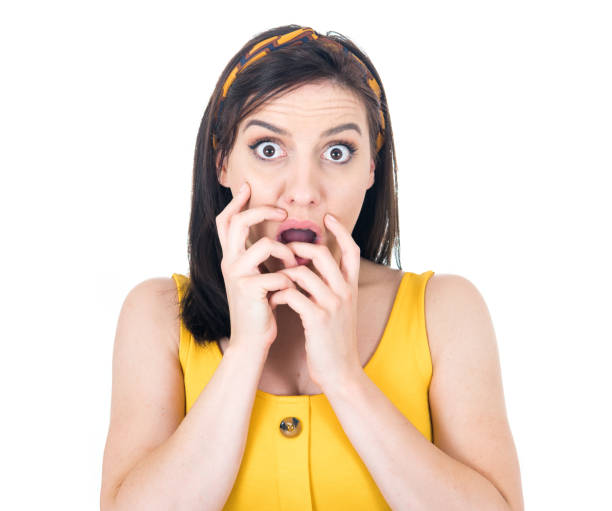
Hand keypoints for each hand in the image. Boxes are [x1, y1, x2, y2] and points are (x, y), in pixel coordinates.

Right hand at [216, 181, 297, 354]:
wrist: (252, 339)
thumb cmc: (259, 307)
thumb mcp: (257, 277)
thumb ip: (260, 258)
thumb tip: (277, 238)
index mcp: (231, 257)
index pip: (226, 222)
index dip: (235, 203)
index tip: (247, 187)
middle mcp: (229, 263)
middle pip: (238, 222)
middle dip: (261, 211)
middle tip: (282, 212)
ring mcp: (237, 276)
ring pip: (265, 245)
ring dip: (286, 253)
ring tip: (294, 266)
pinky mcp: (249, 291)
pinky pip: (277, 274)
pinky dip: (289, 280)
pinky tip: (291, 290)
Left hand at [268, 213, 361, 390]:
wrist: (341, 372)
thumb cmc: (335, 340)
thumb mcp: (341, 310)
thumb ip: (332, 288)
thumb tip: (315, 268)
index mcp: (351, 288)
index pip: (352, 250)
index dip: (341, 231)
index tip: (328, 217)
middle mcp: (345, 292)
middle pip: (323, 254)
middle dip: (299, 247)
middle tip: (284, 249)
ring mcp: (332, 305)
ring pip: (303, 272)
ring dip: (283, 274)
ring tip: (274, 281)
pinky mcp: (317, 319)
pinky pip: (293, 295)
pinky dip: (279, 295)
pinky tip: (274, 302)